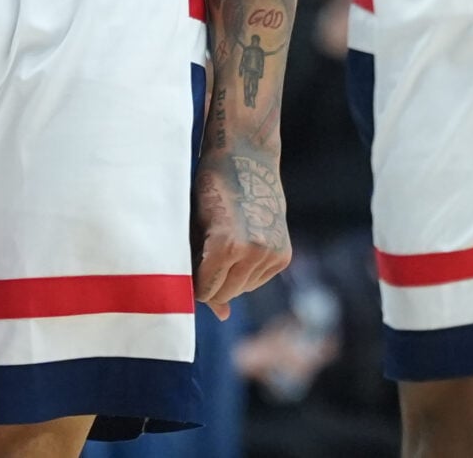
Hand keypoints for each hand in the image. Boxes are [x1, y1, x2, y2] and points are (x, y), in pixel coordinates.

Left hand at [193, 144, 291, 319]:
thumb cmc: (211, 188)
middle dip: (212, 281)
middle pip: (225, 293)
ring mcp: (272, 253)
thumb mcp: (197, 227)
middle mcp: (253, 253)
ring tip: (223, 243)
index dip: (193, 283)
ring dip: (230, 276)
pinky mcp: (284, 254)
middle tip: (204, 253)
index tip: (189, 267)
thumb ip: (202, 270)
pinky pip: (259, 279)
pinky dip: (247, 270)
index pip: (205, 291)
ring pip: (242, 288)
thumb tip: (223, 315)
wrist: (247, 156)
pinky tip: (240, 245)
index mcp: (225, 246)